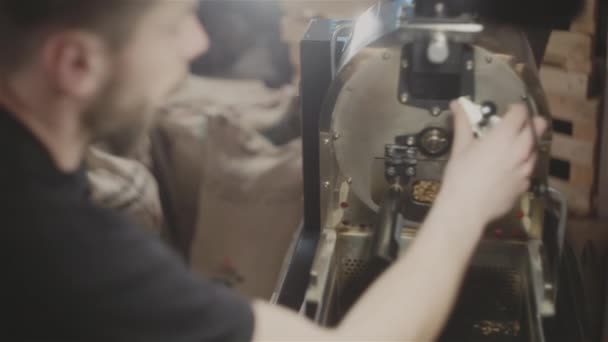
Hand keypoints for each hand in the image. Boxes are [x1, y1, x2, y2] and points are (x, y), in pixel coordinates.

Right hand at [436, 101, 547, 225]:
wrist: (466, 209)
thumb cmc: (461, 178)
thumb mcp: (460, 147)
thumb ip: (462, 122)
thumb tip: (457, 105)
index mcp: (504, 136)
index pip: (521, 112)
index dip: (515, 108)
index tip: (506, 111)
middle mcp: (521, 150)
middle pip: (538, 126)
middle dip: (527, 122)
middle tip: (513, 126)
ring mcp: (526, 168)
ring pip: (535, 148)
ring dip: (526, 143)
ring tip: (509, 148)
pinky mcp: (525, 184)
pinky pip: (529, 169)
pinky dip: (521, 164)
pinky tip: (506, 170)